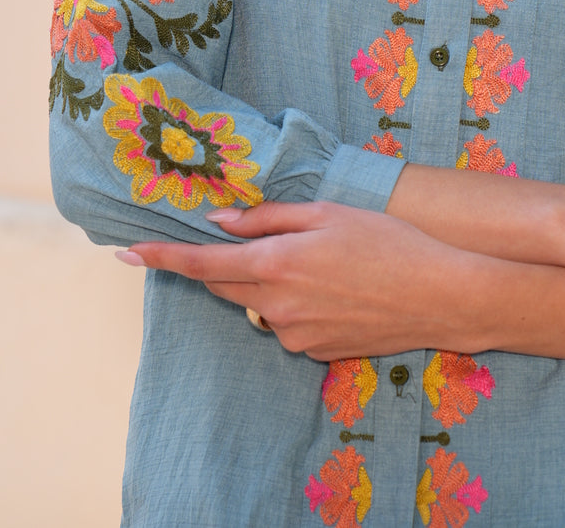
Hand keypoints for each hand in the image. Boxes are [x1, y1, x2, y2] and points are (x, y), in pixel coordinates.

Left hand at [117, 200, 484, 360]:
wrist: (437, 295)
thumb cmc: (386, 241)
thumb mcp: (327, 212)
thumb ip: (268, 217)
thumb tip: (220, 221)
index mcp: (276, 264)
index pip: (202, 265)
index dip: (161, 258)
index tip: (127, 253)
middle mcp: (277, 305)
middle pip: (225, 287)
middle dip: (224, 265)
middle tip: (251, 238)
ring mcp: (294, 335)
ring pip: (259, 305)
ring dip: (269, 283)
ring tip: (323, 263)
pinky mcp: (314, 353)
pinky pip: (287, 323)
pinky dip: (296, 304)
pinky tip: (336, 289)